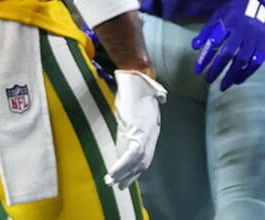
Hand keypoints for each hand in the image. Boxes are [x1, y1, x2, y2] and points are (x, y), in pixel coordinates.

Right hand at [104, 69, 165, 187]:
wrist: (136, 78)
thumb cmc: (132, 91)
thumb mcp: (130, 112)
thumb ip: (130, 124)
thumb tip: (123, 134)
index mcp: (150, 131)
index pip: (145, 156)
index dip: (135, 170)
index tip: (125, 179)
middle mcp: (152, 134)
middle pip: (144, 163)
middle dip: (130, 176)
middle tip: (119, 186)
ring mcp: (147, 133)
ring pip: (138, 162)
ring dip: (124, 174)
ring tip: (112, 181)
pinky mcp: (140, 131)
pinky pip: (132, 154)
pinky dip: (123, 165)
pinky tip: (113, 172)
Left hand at [191, 0, 264, 90]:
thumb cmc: (237, 10)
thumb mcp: (220, 14)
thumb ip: (207, 30)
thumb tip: (194, 47)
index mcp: (229, 21)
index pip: (214, 42)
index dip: (205, 57)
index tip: (197, 70)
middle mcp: (243, 30)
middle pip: (228, 53)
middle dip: (217, 69)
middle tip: (208, 80)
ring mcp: (255, 38)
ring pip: (242, 60)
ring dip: (231, 75)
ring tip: (222, 85)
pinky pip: (256, 62)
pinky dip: (246, 73)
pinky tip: (237, 80)